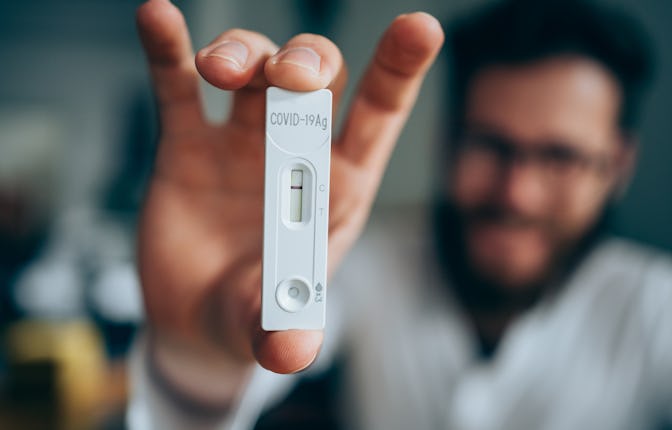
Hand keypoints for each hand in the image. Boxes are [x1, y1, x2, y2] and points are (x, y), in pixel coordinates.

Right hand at [136, 0, 442, 405]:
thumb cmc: (256, 314)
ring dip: (240, 54)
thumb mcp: (271, 325)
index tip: (420, 27)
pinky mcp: (185, 145)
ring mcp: (239, 142)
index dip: (400, 70)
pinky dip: (170, 53)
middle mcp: (294, 151)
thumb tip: (291, 354)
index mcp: (336, 186)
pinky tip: (158, 19)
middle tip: (291, 78)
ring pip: (250, 72)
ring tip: (221, 69)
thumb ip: (283, 332)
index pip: (378, 117)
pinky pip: (177, 88)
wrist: (197, 320)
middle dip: (308, 63)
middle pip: (316, 81)